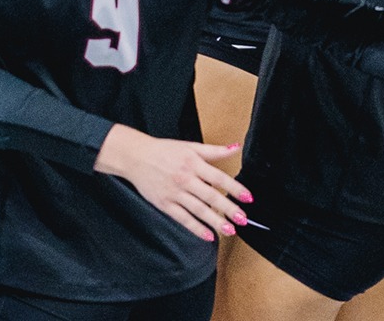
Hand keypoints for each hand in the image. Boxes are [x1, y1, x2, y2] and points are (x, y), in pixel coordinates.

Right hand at [92, 124, 250, 240]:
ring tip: (230, 230)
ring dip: (215, 221)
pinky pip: (183, 219)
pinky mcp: (165, 204)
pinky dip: (196, 228)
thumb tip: (235, 147)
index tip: (248, 197)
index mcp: (192, 163)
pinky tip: (208, 235)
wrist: (135, 157)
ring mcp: (174, 193)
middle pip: (210, 196)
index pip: (218, 177)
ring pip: (198, 210)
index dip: (234, 188)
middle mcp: (184, 178)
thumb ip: (214, 150)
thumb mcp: (189, 147)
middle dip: (228, 208)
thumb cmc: (163, 151)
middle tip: (243, 219)